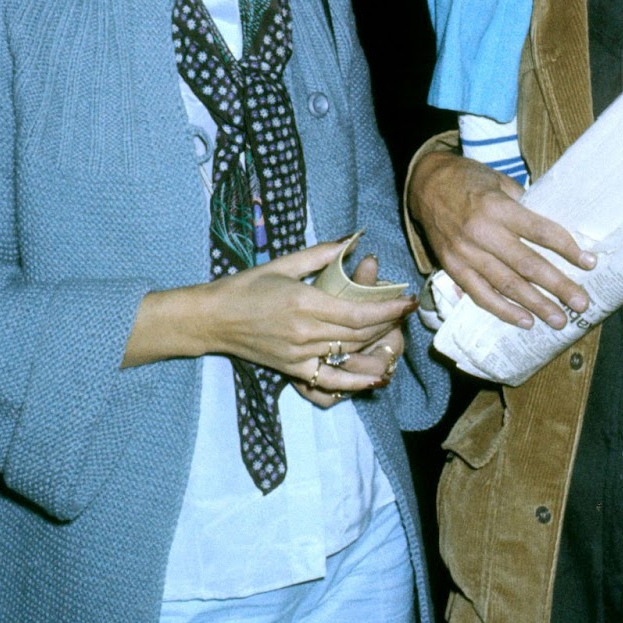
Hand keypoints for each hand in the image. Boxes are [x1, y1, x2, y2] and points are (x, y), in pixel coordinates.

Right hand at [124, 239, 416, 383]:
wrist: (214, 318)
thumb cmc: (247, 285)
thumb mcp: (284, 263)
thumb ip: (322, 253)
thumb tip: (353, 239)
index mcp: (303, 302)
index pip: (357, 312)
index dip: (387, 310)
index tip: (409, 301)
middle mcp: (304, 332)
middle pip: (358, 335)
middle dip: (388, 326)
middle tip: (406, 314)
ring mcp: (299, 356)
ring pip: (348, 356)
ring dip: (377, 350)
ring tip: (396, 339)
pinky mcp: (293, 370)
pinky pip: (330, 382)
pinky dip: (355, 383)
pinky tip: (376, 378)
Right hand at [408, 150, 595, 328]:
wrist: (425, 183)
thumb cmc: (468, 178)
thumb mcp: (499, 181)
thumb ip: (523, 205)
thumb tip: (551, 232)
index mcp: (497, 206)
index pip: (539, 231)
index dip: (567, 248)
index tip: (589, 262)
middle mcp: (482, 232)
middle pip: (527, 264)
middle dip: (558, 285)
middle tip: (581, 303)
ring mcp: (466, 253)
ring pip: (506, 285)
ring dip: (535, 304)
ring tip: (559, 320)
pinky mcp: (453, 267)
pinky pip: (480, 294)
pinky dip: (503, 310)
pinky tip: (525, 321)